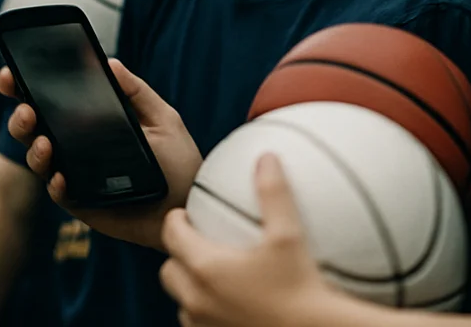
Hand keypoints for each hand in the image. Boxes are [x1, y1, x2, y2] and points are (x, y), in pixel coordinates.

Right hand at [0, 59, 202, 250]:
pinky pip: (58, 192)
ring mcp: (73, 173)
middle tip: (26, 108)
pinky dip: (55, 183)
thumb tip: (110, 62)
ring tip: (45, 142)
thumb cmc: (177, 162)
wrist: (188, 207)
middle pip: (33, 127)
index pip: (49, 99)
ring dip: (33, 148)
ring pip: (38, 158)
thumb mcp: (162, 119)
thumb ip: (137, 91)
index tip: (10, 74)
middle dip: (20, 116)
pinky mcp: (80, 201)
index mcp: (89, 118)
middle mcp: (74, 144)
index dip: (23, 86)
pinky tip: (62, 176)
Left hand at [160, 154, 344, 326]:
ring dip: (189, 284)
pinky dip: (203, 310)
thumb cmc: (301, 290)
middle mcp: (197, 298)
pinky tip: (226, 302)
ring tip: (212, 273)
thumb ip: (273, 193)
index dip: (176, 220)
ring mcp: (203, 323)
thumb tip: (266, 159)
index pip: (172, 234)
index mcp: (206, 267)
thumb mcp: (288, 235)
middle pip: (169, 268)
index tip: (188, 214)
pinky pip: (196, 322)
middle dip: (178, 253)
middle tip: (200, 241)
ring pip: (181, 299)